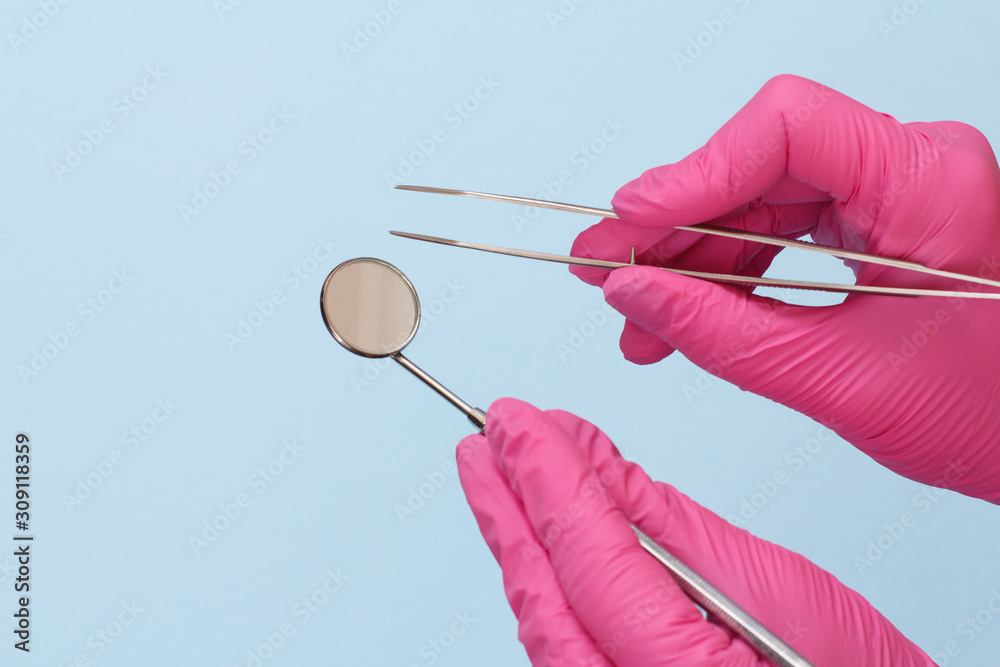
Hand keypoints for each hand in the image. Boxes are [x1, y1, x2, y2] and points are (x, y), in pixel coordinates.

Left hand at [457, 398, 934, 665]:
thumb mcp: (780, 593)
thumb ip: (673, 530)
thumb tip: (596, 464)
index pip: (590, 559)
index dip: (547, 481)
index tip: (516, 422)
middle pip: (546, 594)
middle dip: (510, 505)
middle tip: (487, 437)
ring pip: (543, 621)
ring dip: (517, 537)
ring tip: (498, 470)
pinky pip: (561, 640)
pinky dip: (544, 576)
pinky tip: (534, 530)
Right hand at [569, 74, 999, 502]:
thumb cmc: (996, 416)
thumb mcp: (843, 382)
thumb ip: (724, 335)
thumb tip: (634, 293)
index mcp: (929, 184)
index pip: (788, 128)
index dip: (695, 171)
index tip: (630, 221)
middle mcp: (912, 171)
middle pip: (758, 168)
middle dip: (675, 228)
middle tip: (606, 271)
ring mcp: (893, 197)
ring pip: (759, 204)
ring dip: (691, 261)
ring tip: (637, 317)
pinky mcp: (877, 228)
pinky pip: (781, 236)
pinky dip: (728, 277)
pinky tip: (683, 315)